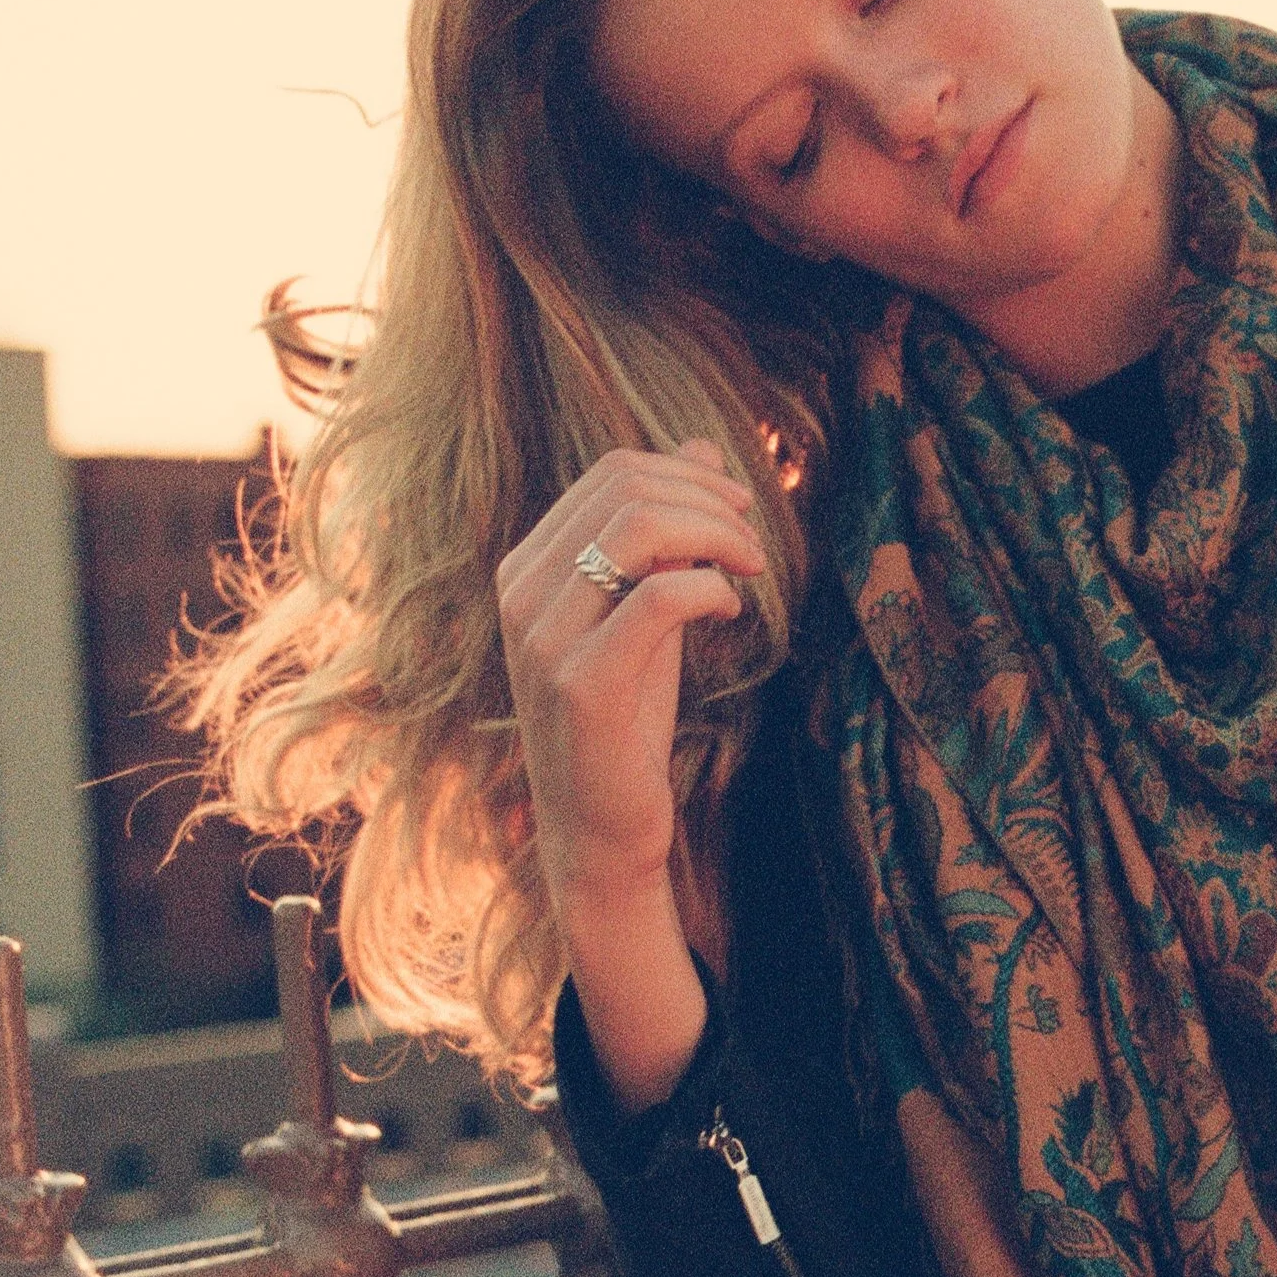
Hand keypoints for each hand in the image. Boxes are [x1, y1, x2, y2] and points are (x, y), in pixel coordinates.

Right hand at [497, 439, 768, 902]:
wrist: (600, 828)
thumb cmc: (626, 720)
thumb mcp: (645, 614)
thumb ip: (665, 537)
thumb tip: (700, 447)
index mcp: (528, 568)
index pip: (611, 475)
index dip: (688, 476)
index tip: (739, 510)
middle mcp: (522, 593)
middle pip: (626, 488)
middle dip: (708, 499)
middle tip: (753, 541)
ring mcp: (544, 637)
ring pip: (639, 527)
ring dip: (716, 535)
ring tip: (750, 567)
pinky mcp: (582, 683)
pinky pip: (659, 596)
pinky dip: (711, 589)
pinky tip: (731, 613)